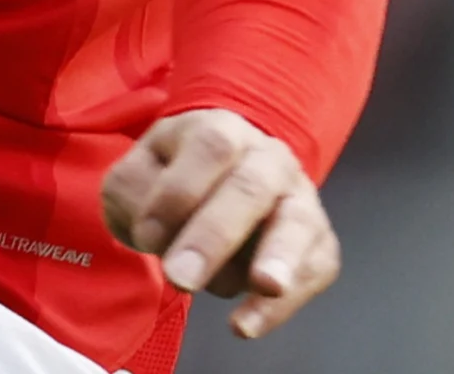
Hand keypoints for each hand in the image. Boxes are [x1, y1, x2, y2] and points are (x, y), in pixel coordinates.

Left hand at [99, 108, 340, 340]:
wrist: (219, 182)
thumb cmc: (173, 179)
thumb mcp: (139, 174)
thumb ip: (135, 195)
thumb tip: (156, 235)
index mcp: (221, 130)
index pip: (209, 149)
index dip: (178, 193)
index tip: (147, 236)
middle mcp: (269, 158)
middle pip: (251, 187)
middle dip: (216, 234)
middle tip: (182, 278)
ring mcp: (300, 198)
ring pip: (298, 224)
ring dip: (280, 257)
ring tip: (265, 287)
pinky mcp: (318, 242)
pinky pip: (313, 270)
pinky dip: (285, 303)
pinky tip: (248, 324)